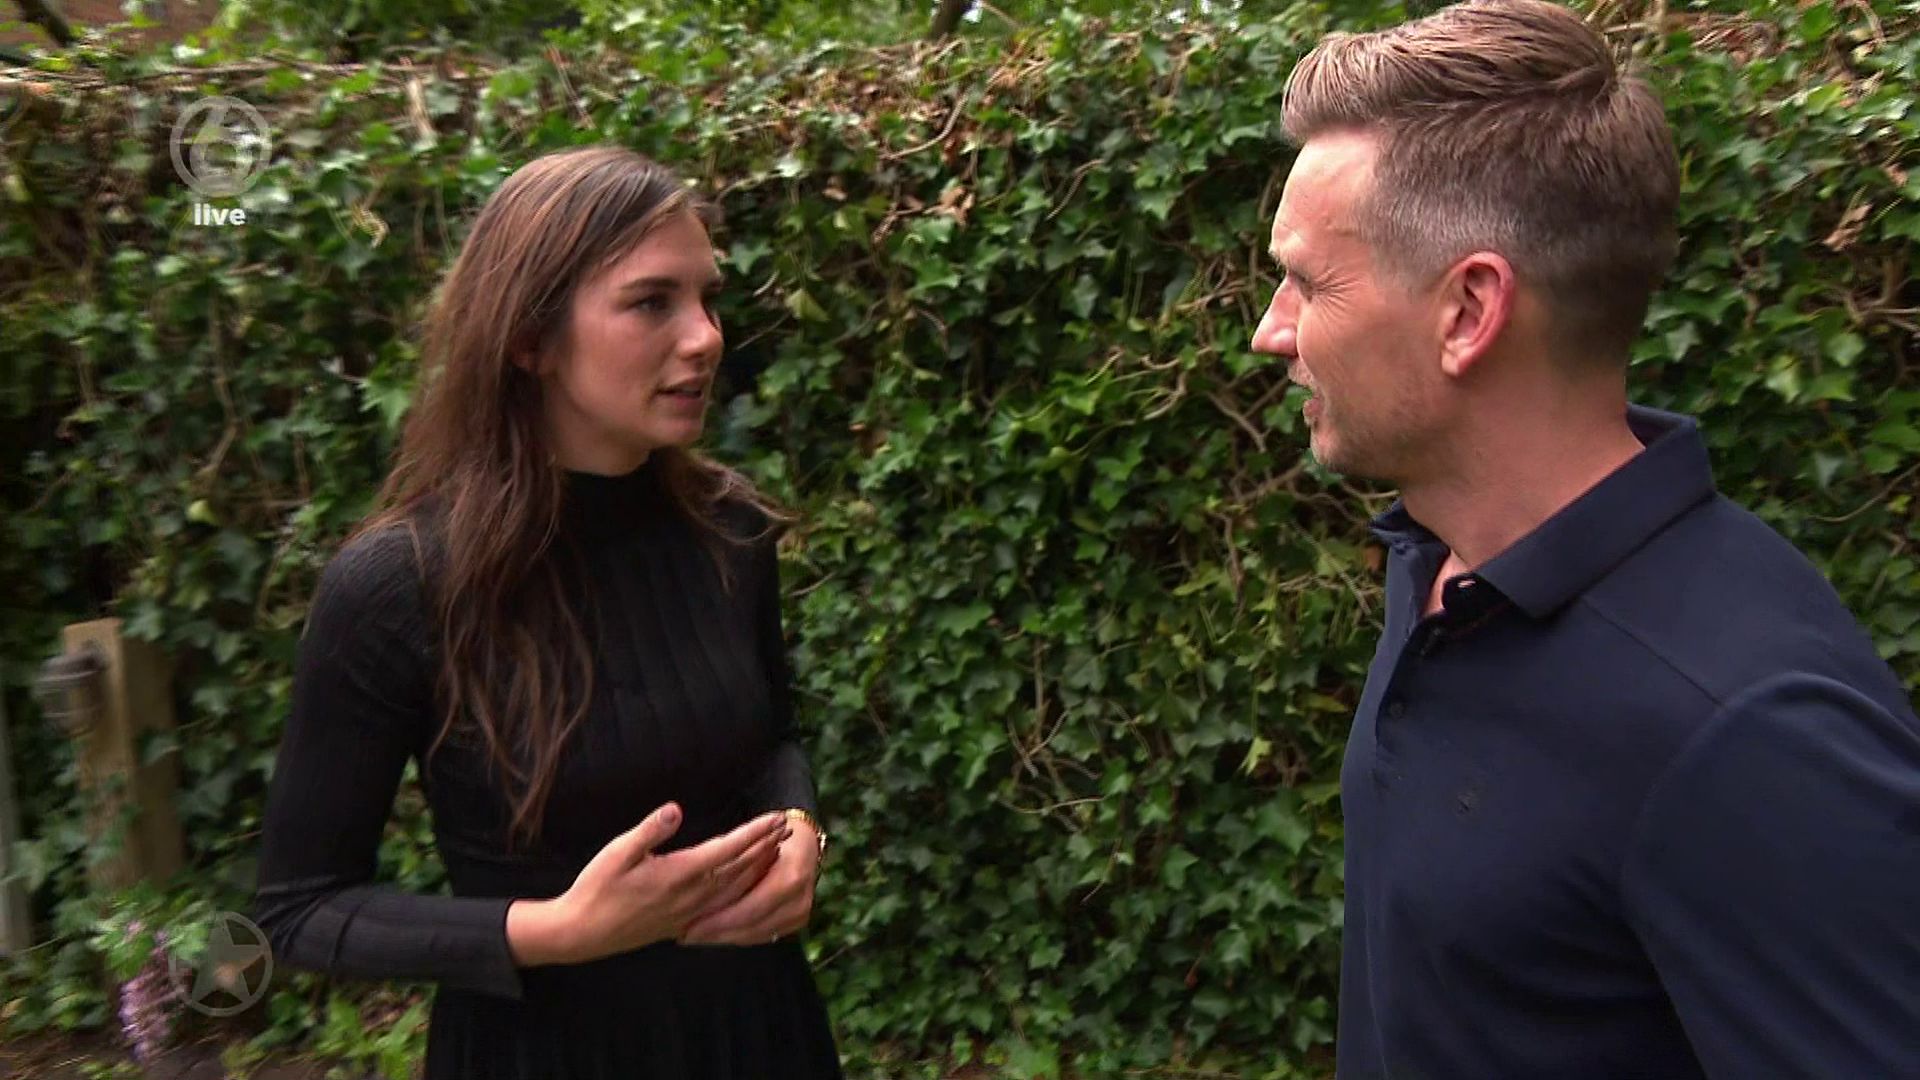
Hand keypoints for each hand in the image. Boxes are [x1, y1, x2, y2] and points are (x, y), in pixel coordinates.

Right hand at [508, 803, 788, 965]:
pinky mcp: (683, 923)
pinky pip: (724, 905)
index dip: (755, 833)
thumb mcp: (617, 853)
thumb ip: (649, 831)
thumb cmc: (596, 888)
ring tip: (775, 851)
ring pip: (735, 888)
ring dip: (758, 868)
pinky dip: (742, 891)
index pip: (728, 849)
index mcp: (679, 874)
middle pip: (740, 868)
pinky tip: (748, 885)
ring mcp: (689, 912)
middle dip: (765, 847)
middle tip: (787, 829)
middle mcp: (691, 896)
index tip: (776, 818)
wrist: (582, 933)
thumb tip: (675, 809)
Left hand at [678, 818, 819, 945]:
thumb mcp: (753, 837)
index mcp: (789, 878)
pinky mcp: (797, 921)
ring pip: (756, 934)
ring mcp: (800, 913)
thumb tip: (700, 871)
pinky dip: (740, 935)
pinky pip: (764, 935)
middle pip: (751, 926)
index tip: (688, 926)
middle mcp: (799, 900)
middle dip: (716, 934)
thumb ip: (728, 852)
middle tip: (686, 936)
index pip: (749, 909)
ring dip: (725, 937)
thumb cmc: (772, 833)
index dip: (718, 921)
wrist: (803, 840)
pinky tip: (718, 934)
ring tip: (696, 936)